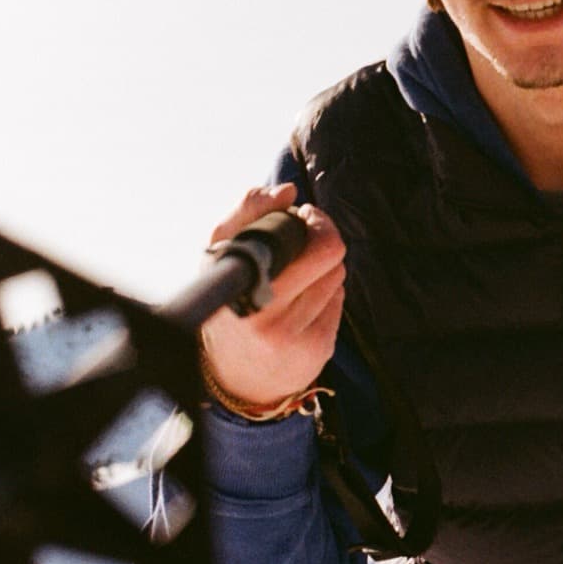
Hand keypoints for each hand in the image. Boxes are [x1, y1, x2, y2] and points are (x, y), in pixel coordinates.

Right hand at [199, 183, 346, 405]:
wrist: (233, 373)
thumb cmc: (230, 298)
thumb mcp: (223, 252)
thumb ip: (248, 211)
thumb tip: (288, 190)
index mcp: (234, 280)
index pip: (291, 235)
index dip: (308, 220)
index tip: (302, 216)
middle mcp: (259, 311)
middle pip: (328, 251)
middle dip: (324, 236)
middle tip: (308, 237)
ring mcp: (289, 335)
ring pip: (337, 274)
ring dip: (324, 268)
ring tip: (298, 278)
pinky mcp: (315, 350)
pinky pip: (340, 301)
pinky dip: (327, 294)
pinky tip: (304, 305)